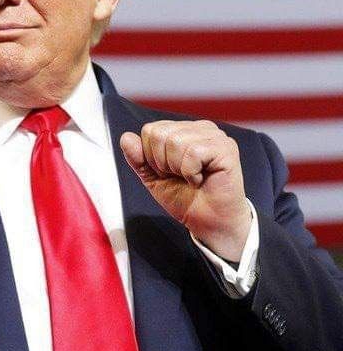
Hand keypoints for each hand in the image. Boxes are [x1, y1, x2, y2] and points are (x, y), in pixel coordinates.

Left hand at [120, 120, 250, 261]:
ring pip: (175, 142)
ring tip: (191, 178)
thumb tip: (125, 137)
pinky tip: (201, 179)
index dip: (151, 157)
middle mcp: (200, 128)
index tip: (168, 173)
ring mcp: (215, 136)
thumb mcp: (153, 178)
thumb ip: (138, 158)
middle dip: (163, 163)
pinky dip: (191, 173)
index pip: (150, 130)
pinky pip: (193, 153)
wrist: (208, 223)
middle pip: (160, 134)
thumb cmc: (186, 199)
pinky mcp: (226, 148)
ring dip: (178, 169)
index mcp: (183, 130)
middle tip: (180, 176)